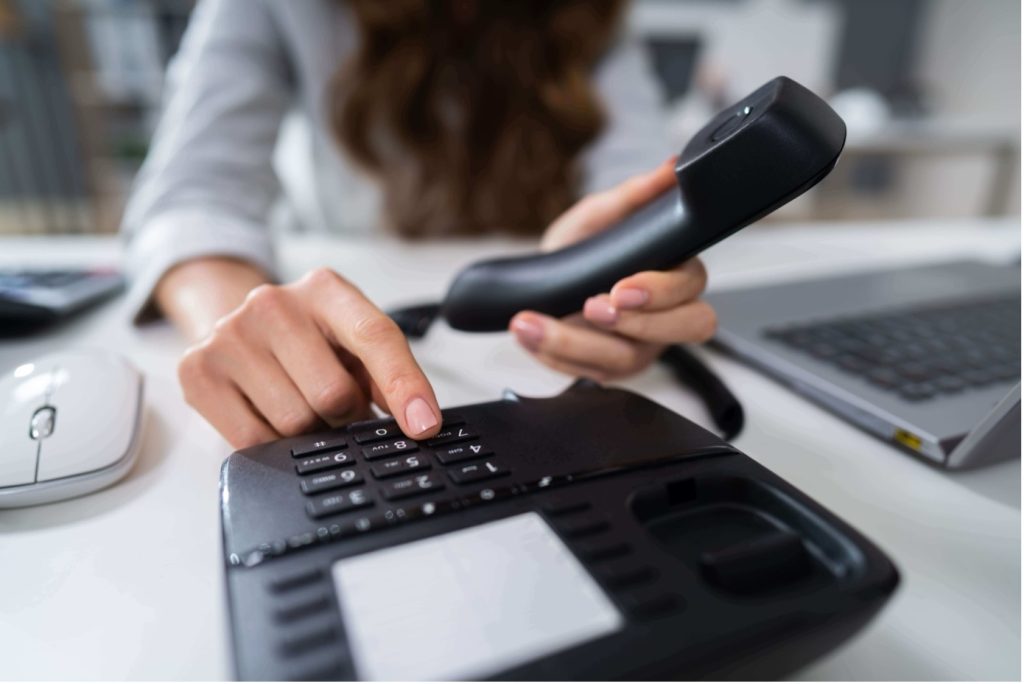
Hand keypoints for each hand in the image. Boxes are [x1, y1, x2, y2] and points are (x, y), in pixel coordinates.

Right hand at [171, 264, 441, 448]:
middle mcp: (273, 302)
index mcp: (326, 290)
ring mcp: (229, 334)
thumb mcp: (353, 342)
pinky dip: (272, 443)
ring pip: (294, 422)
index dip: (405, 385)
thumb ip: (389, 373)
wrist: (237, 327)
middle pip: (333, 394)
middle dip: (344, 414)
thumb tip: (418, 421)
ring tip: (300, 404)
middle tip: (335, 405)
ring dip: (308, 430)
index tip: (424, 425)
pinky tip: (269, 415)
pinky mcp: (196, 370)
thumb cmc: (310, 342)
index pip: (375, 336)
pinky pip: (252, 440)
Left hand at [509, 159, 716, 380]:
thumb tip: (670, 167)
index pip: (692, 289)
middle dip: (637, 323)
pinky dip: (554, 357)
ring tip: (533, 323)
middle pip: (684, 331)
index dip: (660, 292)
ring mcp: (641, 347)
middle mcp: (667, 315)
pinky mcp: (609, 370)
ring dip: (576, 343)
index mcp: (675, 272)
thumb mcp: (599, 216)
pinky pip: (591, 374)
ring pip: (628, 360)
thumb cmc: (581, 248)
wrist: (543, 282)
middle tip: (590, 307)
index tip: (621, 288)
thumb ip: (635, 195)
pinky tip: (528, 335)